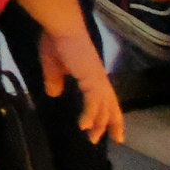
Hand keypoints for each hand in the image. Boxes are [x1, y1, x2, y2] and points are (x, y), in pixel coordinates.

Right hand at [48, 20, 129, 144]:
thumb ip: (54, 80)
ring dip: (100, 124)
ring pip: (104, 108)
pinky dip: (91, 115)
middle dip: (114, 124)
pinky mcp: (91, 81)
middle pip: (111, 107)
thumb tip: (54, 93)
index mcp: (93, 77)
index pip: (106, 100)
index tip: (113, 129)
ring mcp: (97, 81)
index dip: (111, 114)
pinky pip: (93, 103)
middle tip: (116, 140)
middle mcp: (100, 81)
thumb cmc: (58, 42)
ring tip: (93, 138)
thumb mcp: (53, 66)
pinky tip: (85, 125)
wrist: (63, 29)